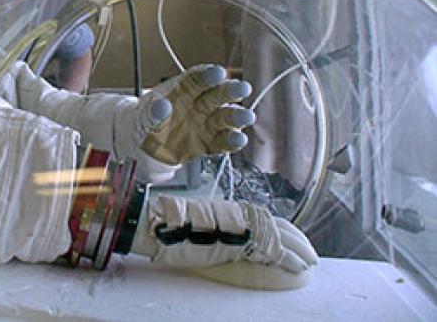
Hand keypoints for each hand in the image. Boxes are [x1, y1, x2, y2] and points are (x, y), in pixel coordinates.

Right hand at [132, 195, 317, 273]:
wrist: (168, 225)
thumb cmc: (178, 227)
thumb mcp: (202, 226)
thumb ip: (218, 230)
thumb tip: (221, 236)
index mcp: (234, 211)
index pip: (267, 218)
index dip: (285, 229)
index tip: (296, 237)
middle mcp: (243, 216)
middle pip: (279, 227)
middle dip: (298, 240)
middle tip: (311, 253)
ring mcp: (245, 227)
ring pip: (283, 237)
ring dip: (300, 250)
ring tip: (311, 261)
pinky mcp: (246, 241)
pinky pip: (277, 251)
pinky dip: (292, 259)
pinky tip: (301, 267)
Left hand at [139, 64, 254, 164]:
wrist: (144, 146)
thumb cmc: (145, 122)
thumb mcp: (143, 117)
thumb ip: (153, 113)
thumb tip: (162, 106)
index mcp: (183, 90)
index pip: (197, 79)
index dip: (208, 75)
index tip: (218, 72)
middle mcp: (199, 104)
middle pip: (217, 95)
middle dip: (230, 91)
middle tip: (242, 88)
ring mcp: (206, 124)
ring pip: (225, 117)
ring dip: (237, 116)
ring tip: (247, 116)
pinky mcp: (209, 143)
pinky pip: (222, 142)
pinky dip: (231, 141)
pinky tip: (239, 139)